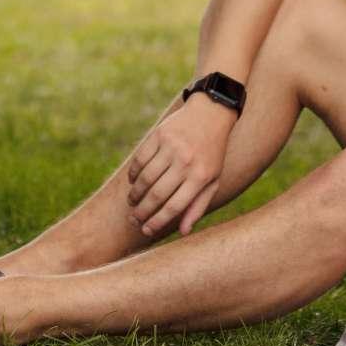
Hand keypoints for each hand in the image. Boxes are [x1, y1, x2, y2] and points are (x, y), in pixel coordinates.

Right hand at [125, 92, 236, 238]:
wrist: (212, 113)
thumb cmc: (212, 153)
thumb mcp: (213, 180)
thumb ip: (198, 206)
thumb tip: (184, 232)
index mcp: (200, 177)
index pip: (174, 207)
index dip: (157, 222)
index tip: (146, 230)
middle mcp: (186, 163)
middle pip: (156, 195)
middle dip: (142, 212)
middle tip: (134, 220)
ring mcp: (171, 147)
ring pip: (145, 178)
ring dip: (135, 194)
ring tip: (132, 202)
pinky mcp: (159, 134)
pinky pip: (140, 159)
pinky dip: (134, 174)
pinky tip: (133, 181)